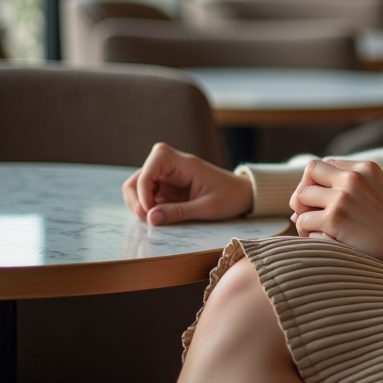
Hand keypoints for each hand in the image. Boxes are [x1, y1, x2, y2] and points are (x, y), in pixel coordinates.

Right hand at [122, 142, 253, 224]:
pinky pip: (147, 194)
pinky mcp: (168, 187)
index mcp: (184, 163)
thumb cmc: (231, 197)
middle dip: (137, 198)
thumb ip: (178, 212)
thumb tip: (150, 217)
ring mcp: (169, 176)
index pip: (152, 166)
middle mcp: (173, 165)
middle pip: (139, 176)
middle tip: (148, 218)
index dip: (144, 188)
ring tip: (152, 219)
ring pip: (139, 185)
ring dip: (139, 203)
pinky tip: (157, 216)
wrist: (244, 194)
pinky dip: (146, 206)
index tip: (149, 210)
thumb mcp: (207, 207)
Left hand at [290, 159, 382, 286]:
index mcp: (365, 168)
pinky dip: (307, 234)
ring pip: (300, 197)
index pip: (324, 164)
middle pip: (309, 173)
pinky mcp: (335, 219)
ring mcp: (343, 197)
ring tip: (315, 229)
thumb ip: (349, 187)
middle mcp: (353, 177)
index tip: (322, 202)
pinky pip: (303, 222)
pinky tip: (323, 241)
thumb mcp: (378, 193)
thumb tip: (300, 200)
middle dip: (304, 194)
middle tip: (311, 214)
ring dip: (303, 215)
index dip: (317, 183)